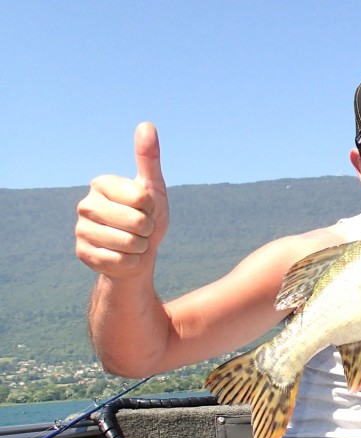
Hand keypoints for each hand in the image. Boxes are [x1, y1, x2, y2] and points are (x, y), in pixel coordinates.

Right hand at [75, 122, 169, 278]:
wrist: (138, 253)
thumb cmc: (146, 217)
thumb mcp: (153, 188)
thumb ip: (149, 159)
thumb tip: (146, 125)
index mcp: (101, 184)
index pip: (141, 198)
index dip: (151, 208)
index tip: (145, 208)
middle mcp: (85, 205)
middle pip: (135, 222)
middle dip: (147, 230)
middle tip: (140, 229)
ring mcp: (81, 230)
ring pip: (128, 244)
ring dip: (140, 247)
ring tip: (133, 243)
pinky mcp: (82, 254)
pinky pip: (120, 261)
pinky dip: (130, 262)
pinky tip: (123, 257)